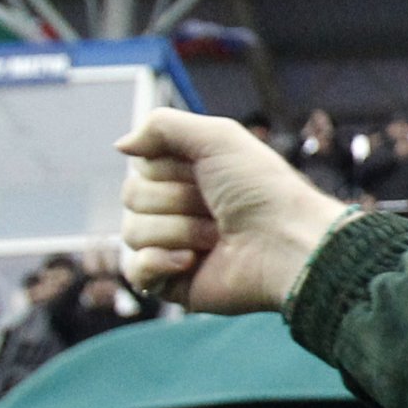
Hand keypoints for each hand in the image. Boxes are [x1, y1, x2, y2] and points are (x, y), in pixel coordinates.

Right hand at [116, 111, 346, 312]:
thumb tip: (120, 145)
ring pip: (132, 231)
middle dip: (176, 199)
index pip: (140, 166)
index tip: (206, 173)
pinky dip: (160, 262)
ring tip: (218, 236)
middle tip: (217, 208)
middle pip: (131, 196)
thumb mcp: (217, 137)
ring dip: (180, 230)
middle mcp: (177, 210)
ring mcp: (173, 247)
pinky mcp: (173, 283)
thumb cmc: (262, 189)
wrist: (287, 244)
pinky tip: (192, 261)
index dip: (169, 168)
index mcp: (187, 176)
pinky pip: (135, 269)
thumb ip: (161, 125)